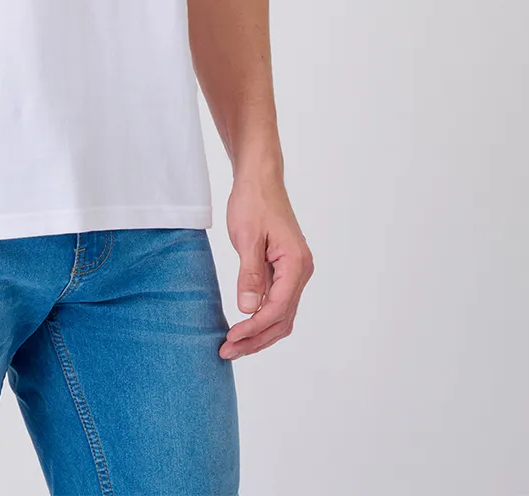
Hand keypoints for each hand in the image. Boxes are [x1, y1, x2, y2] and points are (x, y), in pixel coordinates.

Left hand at [219, 170, 312, 360]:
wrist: (260, 177)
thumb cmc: (253, 201)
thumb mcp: (247, 236)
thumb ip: (249, 274)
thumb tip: (248, 310)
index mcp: (296, 264)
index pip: (277, 308)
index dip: (254, 328)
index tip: (231, 338)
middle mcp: (301, 271)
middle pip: (282, 319)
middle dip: (256, 339)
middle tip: (227, 351)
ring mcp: (294, 271)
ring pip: (281, 314)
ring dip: (259, 332)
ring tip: (233, 346)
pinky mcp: (284, 269)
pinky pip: (276, 301)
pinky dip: (261, 317)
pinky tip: (243, 325)